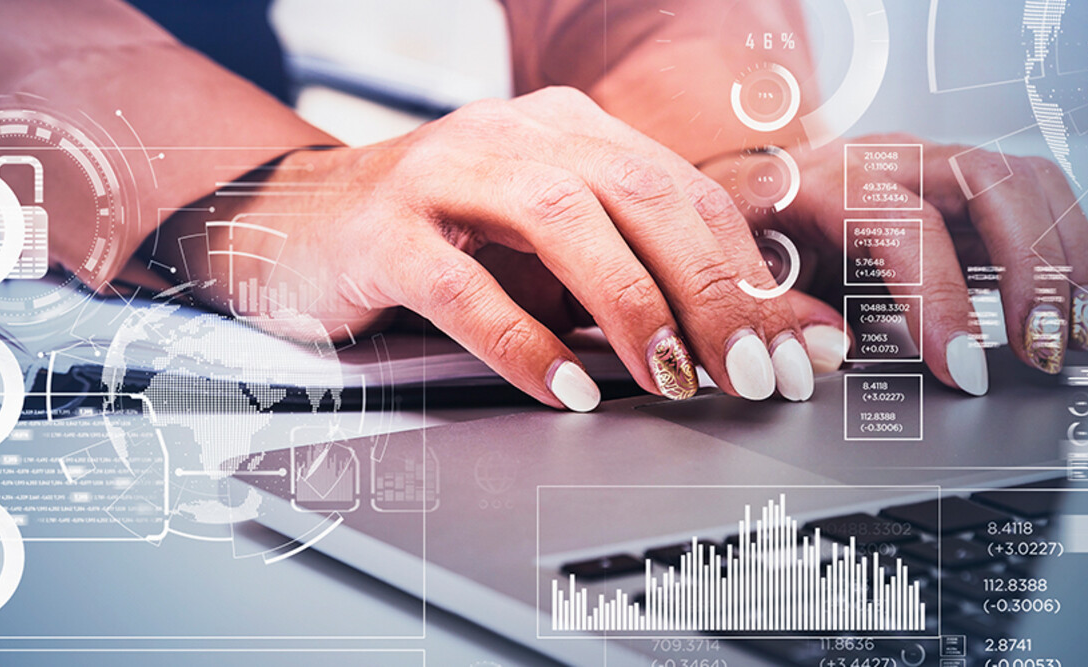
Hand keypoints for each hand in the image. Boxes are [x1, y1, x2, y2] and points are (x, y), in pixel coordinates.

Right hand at [164, 87, 822, 410]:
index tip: (801, 349)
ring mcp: (444, 174)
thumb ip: (645, 287)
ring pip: (562, 223)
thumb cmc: (435, 246)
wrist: (287, 226)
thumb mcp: (549, 258)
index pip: (688, 193)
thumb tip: (768, 339)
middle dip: (713, 291)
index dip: (753, 273)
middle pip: (643, 198)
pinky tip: (563, 388)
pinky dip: (521, 342)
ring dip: (629, 306)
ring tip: (672, 377)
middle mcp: (516, 135)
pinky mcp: (381, 230)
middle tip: (755, 371)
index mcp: (570, 133)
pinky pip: (461, 286)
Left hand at [718, 133, 1087, 394]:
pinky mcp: (973, 196)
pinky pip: (1045, 208)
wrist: (758, 187)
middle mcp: (897, 160)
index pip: (905, 225)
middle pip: (991, 183)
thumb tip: (826, 354)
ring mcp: (943, 170)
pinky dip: (1081, 257)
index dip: (941, 298)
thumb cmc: (751, 232)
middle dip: (1032, 268)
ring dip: (1067, 261)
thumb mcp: (743, 270)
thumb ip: (779, 311)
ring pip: (1031, 185)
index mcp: (832, 180)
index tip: (965, 368)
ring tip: (1080, 336)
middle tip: (1044, 349)